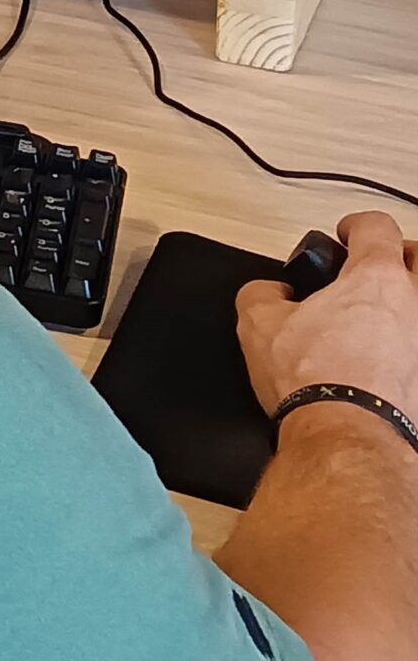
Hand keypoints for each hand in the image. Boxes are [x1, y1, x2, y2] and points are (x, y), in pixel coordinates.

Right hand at [237, 212, 417, 419]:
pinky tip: (384, 359)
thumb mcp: (258, 322)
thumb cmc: (315, 378)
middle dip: (400, 257)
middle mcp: (416, 304)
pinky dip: (405, 347)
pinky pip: (416, 349)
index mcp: (376, 277)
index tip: (343, 236)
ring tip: (378, 316)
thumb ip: (262, 293)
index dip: (355, 226)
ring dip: (404, 305)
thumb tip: (270, 293)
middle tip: (374, 268)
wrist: (347, 434)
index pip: (376, 227)